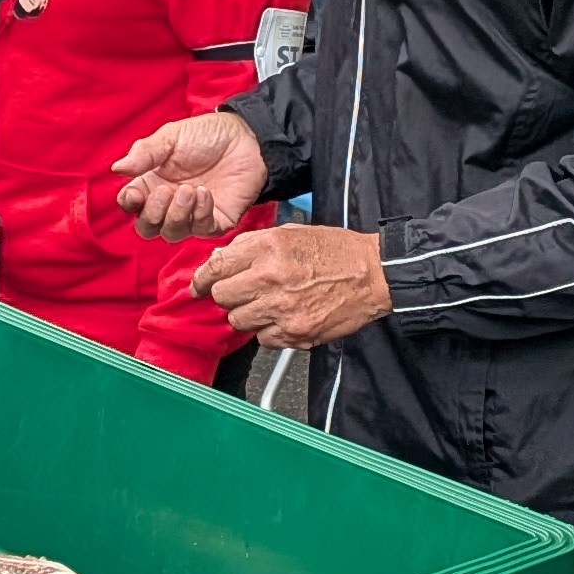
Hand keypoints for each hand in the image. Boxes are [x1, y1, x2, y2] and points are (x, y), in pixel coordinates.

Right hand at [114, 111, 270, 240]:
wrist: (247, 138)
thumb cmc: (207, 135)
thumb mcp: (171, 137)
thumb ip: (144, 153)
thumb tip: (117, 169)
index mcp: (152, 183)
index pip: (131, 205)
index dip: (129, 203)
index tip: (135, 193)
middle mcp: (169, 204)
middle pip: (147, 228)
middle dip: (152, 214)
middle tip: (166, 191)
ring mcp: (192, 215)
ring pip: (172, 233)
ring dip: (177, 214)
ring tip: (189, 190)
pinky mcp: (216, 221)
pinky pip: (201, 230)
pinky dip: (200, 214)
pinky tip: (205, 194)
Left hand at [193, 222, 390, 345]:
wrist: (375, 274)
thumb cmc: (336, 251)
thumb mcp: (290, 234)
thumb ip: (251, 246)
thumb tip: (218, 260)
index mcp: (268, 248)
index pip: (216, 267)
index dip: (203, 278)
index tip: (199, 284)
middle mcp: (271, 278)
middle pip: (222, 297)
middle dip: (229, 295)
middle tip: (246, 291)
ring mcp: (283, 309)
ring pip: (238, 321)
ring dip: (248, 314)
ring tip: (269, 304)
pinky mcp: (296, 332)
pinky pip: (263, 339)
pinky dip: (269, 331)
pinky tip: (285, 316)